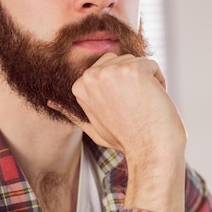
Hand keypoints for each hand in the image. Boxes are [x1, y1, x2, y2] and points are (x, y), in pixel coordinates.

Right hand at [49, 52, 186, 211]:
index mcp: (79, 86)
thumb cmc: (126, 141)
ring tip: (144, 107)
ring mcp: (112, 72)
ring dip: (147, 82)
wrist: (150, 151)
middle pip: (121, 60)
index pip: (107, 67)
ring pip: (137, 61)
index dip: (121, 87)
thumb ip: (74, 112)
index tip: (124, 109)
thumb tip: (51, 102)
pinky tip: (154, 102)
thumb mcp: (92, 127)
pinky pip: (152, 64)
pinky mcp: (134, 70)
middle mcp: (91, 76)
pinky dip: (159, 81)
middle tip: (135, 108)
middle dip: (133, 80)